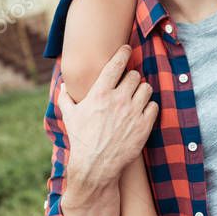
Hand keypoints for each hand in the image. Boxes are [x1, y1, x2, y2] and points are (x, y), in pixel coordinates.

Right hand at [59, 45, 158, 189]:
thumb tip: (63, 86)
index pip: (116, 64)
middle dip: (131, 78)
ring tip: (136, 97)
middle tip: (128, 84)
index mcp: (100, 93)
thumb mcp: (70, 117)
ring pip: (146, 88)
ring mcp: (133, 112)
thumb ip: (66, 98)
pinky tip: (142, 111)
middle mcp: (118, 100)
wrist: (95, 167)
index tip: (127, 48)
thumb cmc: (81, 140)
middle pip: (134, 75)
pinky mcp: (144, 126)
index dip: (123, 52)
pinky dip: (149, 106)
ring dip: (141, 90)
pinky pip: (154, 106)